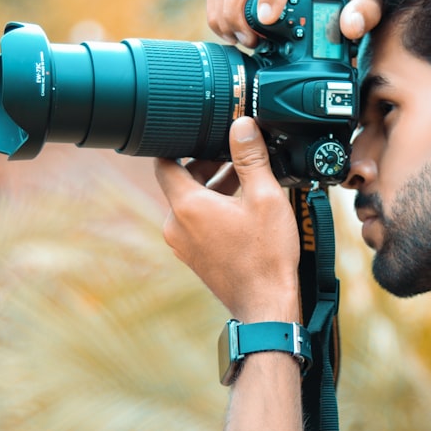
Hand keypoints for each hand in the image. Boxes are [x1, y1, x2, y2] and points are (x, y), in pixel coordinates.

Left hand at [154, 117, 300, 323]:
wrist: (266, 304)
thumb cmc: (266, 255)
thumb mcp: (264, 196)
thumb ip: (250, 157)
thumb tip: (242, 125)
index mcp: (187, 206)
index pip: (164, 162)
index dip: (179, 142)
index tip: (199, 132)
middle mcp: (176, 225)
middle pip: (181, 181)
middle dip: (206, 163)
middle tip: (235, 153)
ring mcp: (183, 244)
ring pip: (192, 202)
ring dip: (214, 186)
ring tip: (247, 178)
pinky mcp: (195, 256)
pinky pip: (198, 222)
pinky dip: (215, 208)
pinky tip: (244, 206)